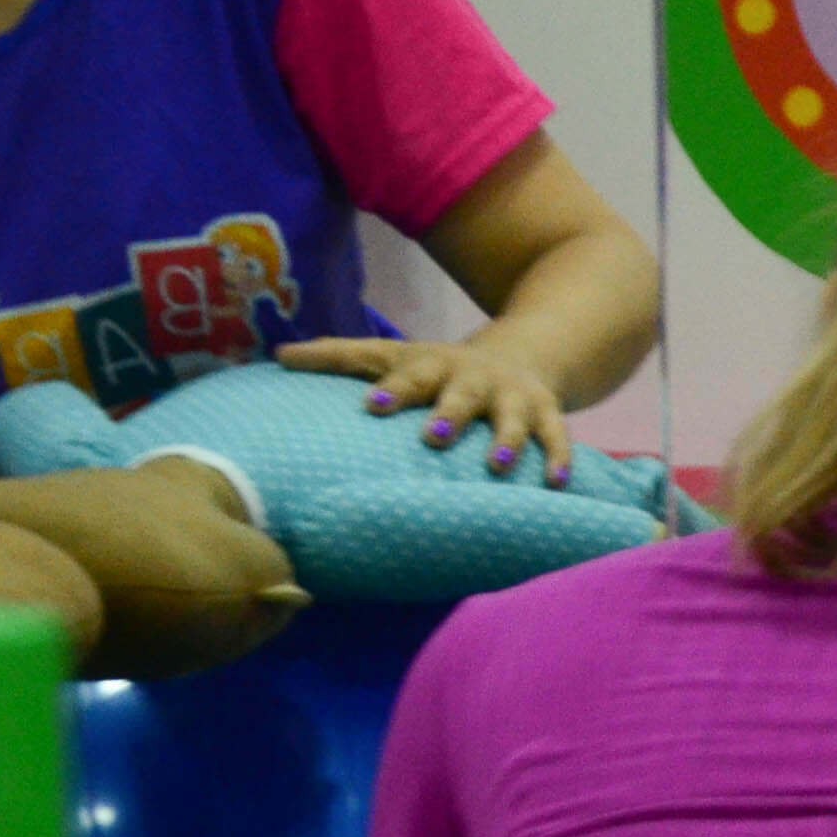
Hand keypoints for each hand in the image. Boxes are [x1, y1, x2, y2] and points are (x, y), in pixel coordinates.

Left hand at [277, 337, 576, 484]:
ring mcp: (513, 396)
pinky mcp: (546, 412)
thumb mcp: (393, 355)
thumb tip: (277, 357)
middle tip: (434, 437)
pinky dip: (559, 459)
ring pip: (513, 418)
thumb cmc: (437, 368)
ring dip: (507, 440)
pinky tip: (555, 483)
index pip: (408, 376)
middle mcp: (474, 378)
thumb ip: (340, 357)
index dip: (393, 390)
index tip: (372, 406)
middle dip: (451, 414)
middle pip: (461, 395)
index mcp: (431, 365)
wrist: (521, 353)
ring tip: (498, 465)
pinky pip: (556, 436)